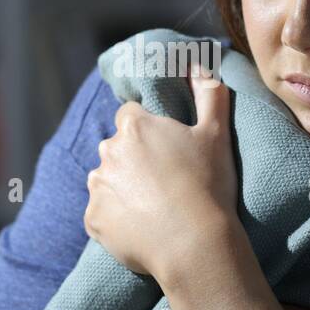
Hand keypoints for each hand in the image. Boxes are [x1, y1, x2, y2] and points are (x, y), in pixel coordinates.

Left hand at [84, 64, 237, 279]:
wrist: (195, 246)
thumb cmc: (209, 186)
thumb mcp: (216, 134)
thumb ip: (209, 94)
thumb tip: (201, 64)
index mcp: (135, 127)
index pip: (130, 116)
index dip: (149, 131)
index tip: (167, 150)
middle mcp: (108, 151)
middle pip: (116, 148)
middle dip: (133, 159)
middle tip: (164, 181)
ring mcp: (97, 187)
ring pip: (106, 179)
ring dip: (121, 187)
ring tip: (153, 207)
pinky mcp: (93, 219)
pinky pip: (101, 213)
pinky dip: (115, 218)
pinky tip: (142, 227)